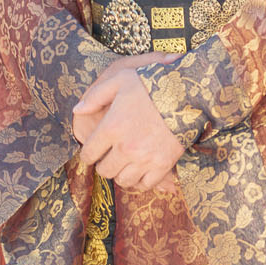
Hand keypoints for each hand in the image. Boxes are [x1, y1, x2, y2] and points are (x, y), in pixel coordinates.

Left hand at [73, 65, 185, 190]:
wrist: (188, 93)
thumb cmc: (153, 84)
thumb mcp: (121, 79)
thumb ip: (96, 95)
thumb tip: (77, 110)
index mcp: (111, 127)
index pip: (88, 154)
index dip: (89, 153)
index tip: (95, 150)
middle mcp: (125, 147)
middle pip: (104, 170)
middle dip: (105, 164)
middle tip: (112, 156)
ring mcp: (145, 158)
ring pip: (123, 180)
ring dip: (122, 173)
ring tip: (127, 163)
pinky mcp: (163, 164)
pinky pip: (145, 184)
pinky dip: (141, 181)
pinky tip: (142, 170)